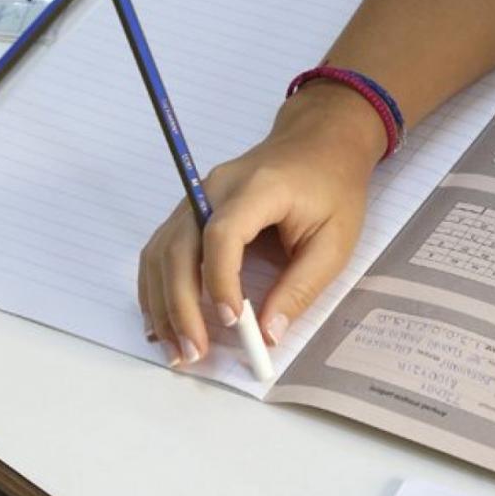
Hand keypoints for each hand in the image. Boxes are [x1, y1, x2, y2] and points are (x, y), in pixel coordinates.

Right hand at [138, 83, 385, 366]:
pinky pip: (162, 250)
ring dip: (162, 304)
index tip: (231, 323)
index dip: (219, 280)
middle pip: (178, 246)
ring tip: (177, 350)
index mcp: (258, 188)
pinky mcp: (191, 210)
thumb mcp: (335, 241)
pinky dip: (158, 288)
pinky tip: (164, 323)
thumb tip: (269, 334)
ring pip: (161, 252)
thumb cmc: (334, 189)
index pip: (222, 233)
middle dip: (181, 305)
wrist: (320, 142)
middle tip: (194, 353)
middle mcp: (215, 187)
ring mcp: (197, 196)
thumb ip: (301, 287)